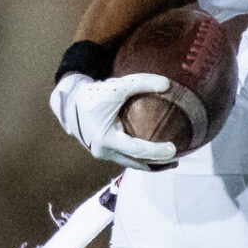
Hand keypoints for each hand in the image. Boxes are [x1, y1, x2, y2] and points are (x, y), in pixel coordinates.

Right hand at [49, 72, 177, 168]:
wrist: (70, 102)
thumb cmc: (93, 94)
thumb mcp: (117, 86)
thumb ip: (141, 83)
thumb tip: (168, 84)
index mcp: (106, 138)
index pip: (137, 150)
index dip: (156, 152)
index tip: (174, 149)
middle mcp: (104, 151)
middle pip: (136, 164)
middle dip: (157, 164)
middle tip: (176, 159)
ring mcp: (103, 154)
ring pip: (131, 164)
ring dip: (150, 164)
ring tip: (169, 161)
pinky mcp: (104, 152)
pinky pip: (125, 159)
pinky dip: (140, 159)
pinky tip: (152, 155)